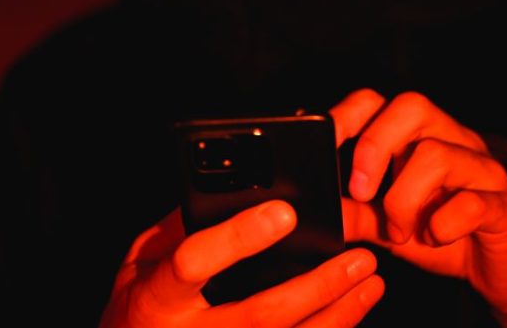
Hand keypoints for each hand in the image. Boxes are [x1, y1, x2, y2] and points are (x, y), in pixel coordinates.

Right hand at [99, 201, 383, 327]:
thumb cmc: (136, 308)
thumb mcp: (140, 263)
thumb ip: (178, 230)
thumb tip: (231, 191)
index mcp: (156, 298)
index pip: (194, 263)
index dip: (239, 238)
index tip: (284, 212)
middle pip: (262, 314)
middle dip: (318, 286)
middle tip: (358, 257)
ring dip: (338, 316)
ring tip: (370, 285)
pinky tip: (351, 316)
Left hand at [332, 90, 506, 327]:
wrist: (506, 270)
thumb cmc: (447, 237)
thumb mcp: (391, 227)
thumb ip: (358, 214)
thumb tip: (321, 208)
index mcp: (421, 137)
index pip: (380, 101)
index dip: (347, 116)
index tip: (322, 147)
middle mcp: (453, 141)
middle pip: (412, 107)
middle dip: (375, 146)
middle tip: (360, 191)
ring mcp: (481, 170)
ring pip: (437, 155)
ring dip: (404, 199)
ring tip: (399, 231)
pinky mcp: (504, 206)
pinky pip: (472, 202)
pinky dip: (444, 223)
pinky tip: (436, 237)